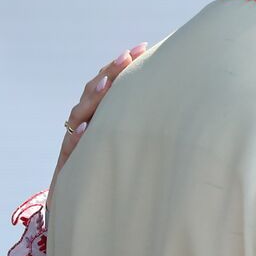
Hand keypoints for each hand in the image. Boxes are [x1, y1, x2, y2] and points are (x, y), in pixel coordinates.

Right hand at [47, 43, 146, 204]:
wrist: (84, 208)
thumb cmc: (117, 176)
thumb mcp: (134, 148)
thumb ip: (147, 126)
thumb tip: (187, 108)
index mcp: (103, 117)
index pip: (110, 84)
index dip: (122, 66)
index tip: (143, 48)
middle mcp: (86, 125)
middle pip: (94, 92)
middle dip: (110, 73)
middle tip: (128, 57)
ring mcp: (75, 143)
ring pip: (80, 115)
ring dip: (93, 99)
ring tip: (107, 86)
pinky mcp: (67, 166)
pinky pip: (71, 150)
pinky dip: (79, 140)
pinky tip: (87, 131)